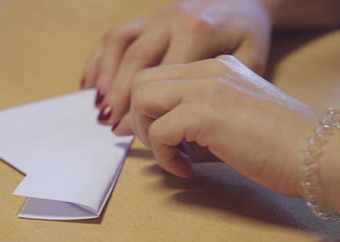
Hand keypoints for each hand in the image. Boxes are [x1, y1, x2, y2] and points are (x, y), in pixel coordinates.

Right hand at [81, 0, 271, 125]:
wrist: (242, 0)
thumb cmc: (245, 37)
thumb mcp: (249, 61)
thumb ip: (215, 89)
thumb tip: (175, 120)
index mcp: (197, 31)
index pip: (162, 74)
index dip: (141, 105)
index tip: (127, 130)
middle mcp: (172, 19)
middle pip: (135, 59)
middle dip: (117, 94)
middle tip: (108, 123)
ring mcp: (155, 15)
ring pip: (118, 44)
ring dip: (103, 76)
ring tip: (98, 107)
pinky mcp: (146, 16)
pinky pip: (114, 35)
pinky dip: (98, 59)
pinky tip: (90, 83)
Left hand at [117, 55, 318, 196]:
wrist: (316, 151)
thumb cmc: (280, 143)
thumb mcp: (232, 118)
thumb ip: (195, 120)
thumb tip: (161, 140)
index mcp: (214, 69)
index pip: (159, 76)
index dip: (147, 107)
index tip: (154, 135)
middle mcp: (207, 71)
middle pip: (141, 82)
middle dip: (139, 118)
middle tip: (159, 145)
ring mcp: (205, 88)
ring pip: (142, 99)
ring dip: (148, 133)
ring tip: (174, 156)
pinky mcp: (205, 113)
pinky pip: (159, 133)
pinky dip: (164, 157)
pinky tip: (187, 169)